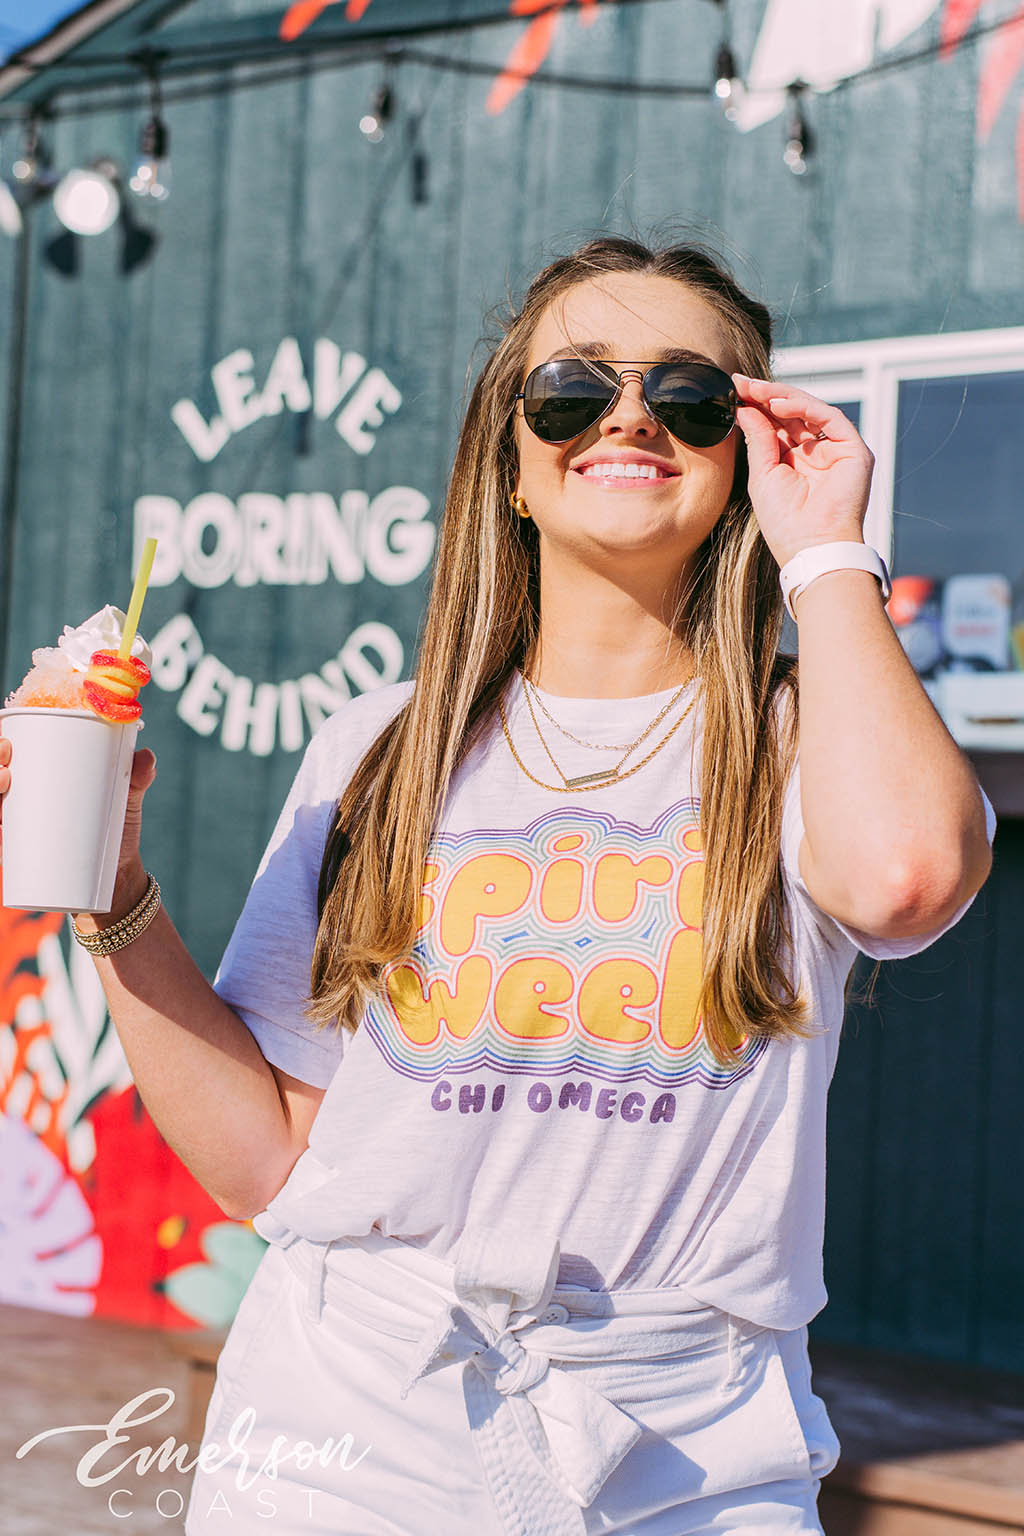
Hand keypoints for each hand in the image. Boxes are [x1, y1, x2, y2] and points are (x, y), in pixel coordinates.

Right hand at [0, 736, 156, 886]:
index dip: (2, 747)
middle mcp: (23, 803)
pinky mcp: (23, 858)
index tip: (9, 741)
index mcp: (41, 780)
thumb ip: (137, 776)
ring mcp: (20, 830)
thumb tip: (147, 757)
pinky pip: (2, 847)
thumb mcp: (127, 799)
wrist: (118, 875)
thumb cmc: (117, 827)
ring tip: (5, 782)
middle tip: (8, 767)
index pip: (11, 757)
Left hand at [731, 374, 873, 568]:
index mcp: (794, 461)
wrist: (810, 547)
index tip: (735, 390)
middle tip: (741, 383)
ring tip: (756, 391)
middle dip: (766, 396)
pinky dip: (804, 407)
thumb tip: (746, 408)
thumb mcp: (762, 474)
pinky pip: (829, 417)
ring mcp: (836, 450)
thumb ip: (757, 439)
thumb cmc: (785, 522)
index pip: (776, 424)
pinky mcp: (853, 450)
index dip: (757, 406)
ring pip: (810, 410)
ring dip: (782, 396)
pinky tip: (778, 405)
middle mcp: (816, 453)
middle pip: (792, 414)